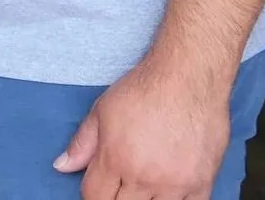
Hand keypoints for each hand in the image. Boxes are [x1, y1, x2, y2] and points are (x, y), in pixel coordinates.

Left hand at [54, 58, 232, 199]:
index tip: (99, 187)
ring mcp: (175, 184)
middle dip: (117, 198)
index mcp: (115, 160)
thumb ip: (82, 144)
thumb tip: (62, 166)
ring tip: (145, 187)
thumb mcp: (102, 110)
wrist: (189, 77)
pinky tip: (169, 193)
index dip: (92, 195)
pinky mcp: (202, 183)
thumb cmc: (146, 88)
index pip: (94, 198)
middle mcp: (144, 177)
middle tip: (122, 185)